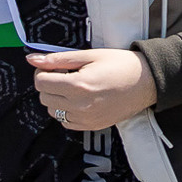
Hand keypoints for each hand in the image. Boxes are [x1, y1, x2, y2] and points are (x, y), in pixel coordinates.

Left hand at [29, 49, 157, 130]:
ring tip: (76, 88)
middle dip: (50, 84)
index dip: (44, 71)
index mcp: (78, 85)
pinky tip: (81, 100)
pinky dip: (67, 111)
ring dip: (57, 98)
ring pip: (53, 111)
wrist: (149, 82)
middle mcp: (80, 105)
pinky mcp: (92, 126)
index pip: (40, 82)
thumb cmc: (122, 65)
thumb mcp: (90, 55)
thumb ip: (59, 59)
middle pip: (44, 97)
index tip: (55, 67)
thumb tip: (32, 59)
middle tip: (67, 75)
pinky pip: (66, 122)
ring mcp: (86, 118)